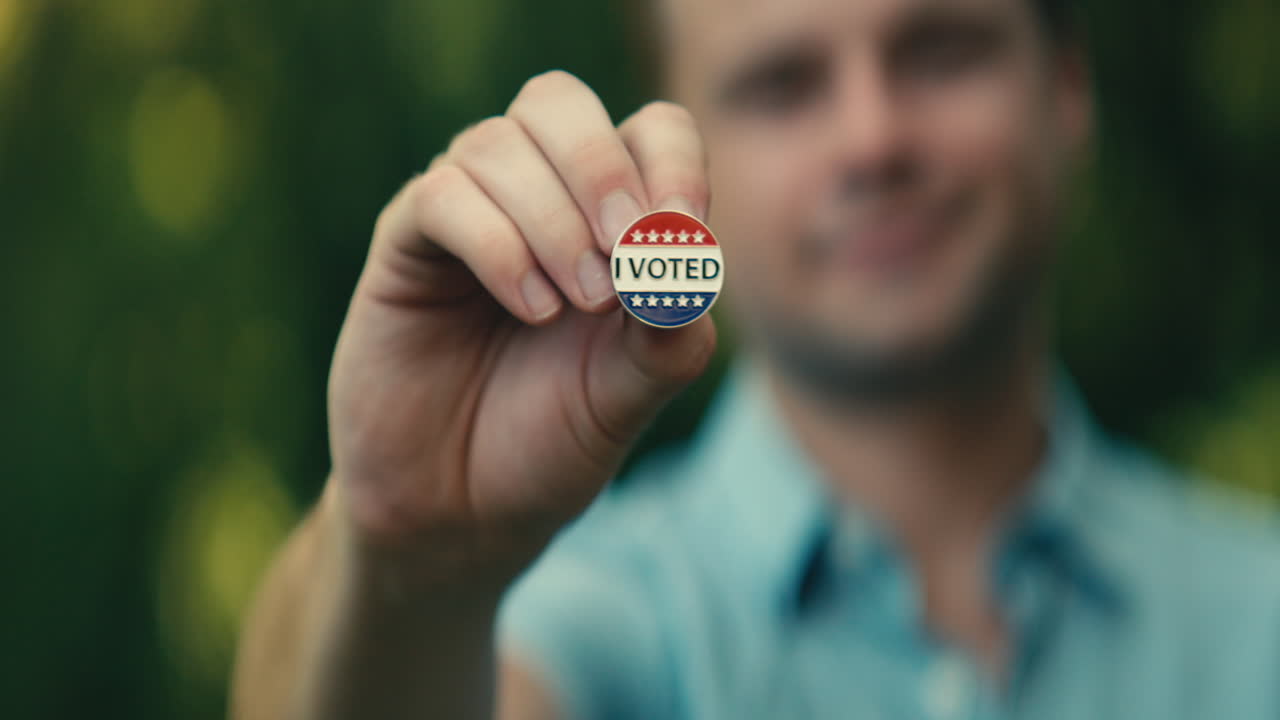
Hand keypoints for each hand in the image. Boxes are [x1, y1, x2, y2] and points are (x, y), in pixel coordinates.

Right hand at [326, 71, 715, 577]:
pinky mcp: (404, 247)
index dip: (673, 166)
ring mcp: (465, 216)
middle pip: (559, 101)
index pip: (649, 131)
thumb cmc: (551, 442)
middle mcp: (533, 199)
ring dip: (553, 218)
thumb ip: (670, 335)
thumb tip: (689, 266)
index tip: (685, 239)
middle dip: (603, 166)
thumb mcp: (630, 395)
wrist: (461, 513)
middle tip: (630, 249)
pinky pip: (441, 197)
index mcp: (606, 218)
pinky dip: (498, 244)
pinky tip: (532, 308)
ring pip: (497, 144)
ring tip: (580, 304)